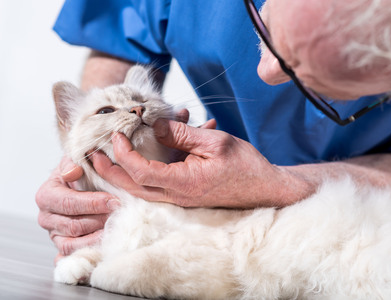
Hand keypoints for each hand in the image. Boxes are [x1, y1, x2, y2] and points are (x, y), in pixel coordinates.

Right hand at [36, 157, 119, 257]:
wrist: (82, 185)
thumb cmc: (81, 173)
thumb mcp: (76, 161)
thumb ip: (72, 163)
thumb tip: (72, 172)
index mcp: (46, 195)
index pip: (69, 203)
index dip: (93, 203)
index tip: (114, 202)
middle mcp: (47, 218)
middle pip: (74, 226)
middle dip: (100, 221)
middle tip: (122, 216)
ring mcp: (55, 236)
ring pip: (74, 245)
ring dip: (98, 238)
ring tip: (118, 231)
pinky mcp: (65, 249)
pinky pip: (74, 257)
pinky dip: (89, 255)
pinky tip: (105, 249)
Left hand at [90, 119, 305, 207]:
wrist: (266, 189)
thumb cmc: (245, 166)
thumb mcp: (215, 142)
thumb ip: (182, 135)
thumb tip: (155, 126)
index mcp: (184, 183)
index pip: (142, 171)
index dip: (124, 153)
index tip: (117, 134)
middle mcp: (179, 196)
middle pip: (134, 187)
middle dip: (111, 172)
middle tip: (93, 156)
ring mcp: (182, 199)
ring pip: (142, 190)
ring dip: (123, 174)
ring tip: (108, 159)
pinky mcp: (186, 195)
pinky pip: (157, 187)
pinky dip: (143, 174)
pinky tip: (142, 158)